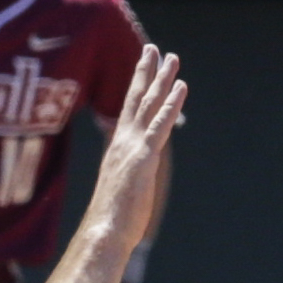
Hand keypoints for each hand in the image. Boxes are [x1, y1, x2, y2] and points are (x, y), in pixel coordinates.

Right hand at [84, 48, 184, 256]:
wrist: (103, 234)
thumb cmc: (110, 221)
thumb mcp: (121, 192)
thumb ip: (128, 178)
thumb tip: (129, 182)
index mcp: (117, 150)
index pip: (128, 111)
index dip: (136, 87)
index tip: (142, 66)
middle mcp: (121, 143)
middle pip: (135, 100)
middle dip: (145, 73)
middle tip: (153, 48)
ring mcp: (131, 149)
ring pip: (148, 106)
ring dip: (161, 80)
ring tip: (172, 58)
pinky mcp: (143, 159)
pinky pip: (159, 125)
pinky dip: (170, 105)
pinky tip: (180, 87)